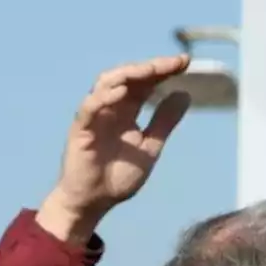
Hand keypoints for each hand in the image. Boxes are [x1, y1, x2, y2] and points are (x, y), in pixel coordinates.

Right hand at [39, 56, 192, 242]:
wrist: (94, 202)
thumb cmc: (117, 177)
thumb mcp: (150, 148)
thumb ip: (164, 122)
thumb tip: (185, 94)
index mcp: (127, 111)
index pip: (145, 83)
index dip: (163, 70)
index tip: (185, 62)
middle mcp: (110, 108)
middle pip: (128, 76)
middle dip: (150, 67)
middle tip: (174, 62)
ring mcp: (94, 117)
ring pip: (106, 83)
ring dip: (128, 74)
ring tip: (151, 70)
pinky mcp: (80, 130)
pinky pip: (89, 107)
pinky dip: (104, 97)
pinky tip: (122, 92)